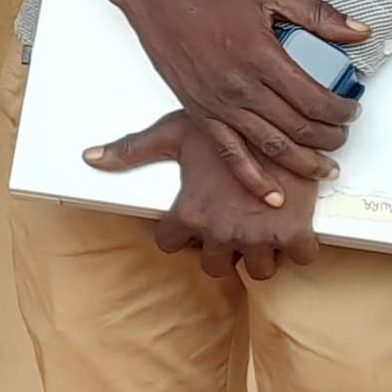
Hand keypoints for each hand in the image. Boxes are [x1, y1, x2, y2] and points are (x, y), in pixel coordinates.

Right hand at [98, 0, 365, 187]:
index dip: (341, 111)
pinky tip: (272, 195)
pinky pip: (230, 155)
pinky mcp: (201, 113)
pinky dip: (253, 180)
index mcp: (262, 56)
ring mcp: (220, 104)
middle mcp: (241, 87)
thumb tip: (358, 32)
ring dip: (303, 163)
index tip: (351, 110)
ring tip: (324, 169)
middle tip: (342, 134)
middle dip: (330, 138)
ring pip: (271, 147)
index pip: (315, 99)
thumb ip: (318, 14)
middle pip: (298, 128)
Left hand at [150, 121, 320, 280]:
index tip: (193, 224)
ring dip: (259, 254)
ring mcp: (258, 237)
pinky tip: (296, 226)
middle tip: (232, 227)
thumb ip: (133, 150)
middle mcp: (221, 232)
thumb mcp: (175, 132)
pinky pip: (300, 257)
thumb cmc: (229, 122)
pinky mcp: (294, 234)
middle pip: (215, 266)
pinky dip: (300, 246)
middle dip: (222, 251)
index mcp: (192, 212)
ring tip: (262, 229)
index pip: (171, 244)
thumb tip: (91, 156)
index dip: (181, 234)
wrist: (282, 121)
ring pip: (257, 270)